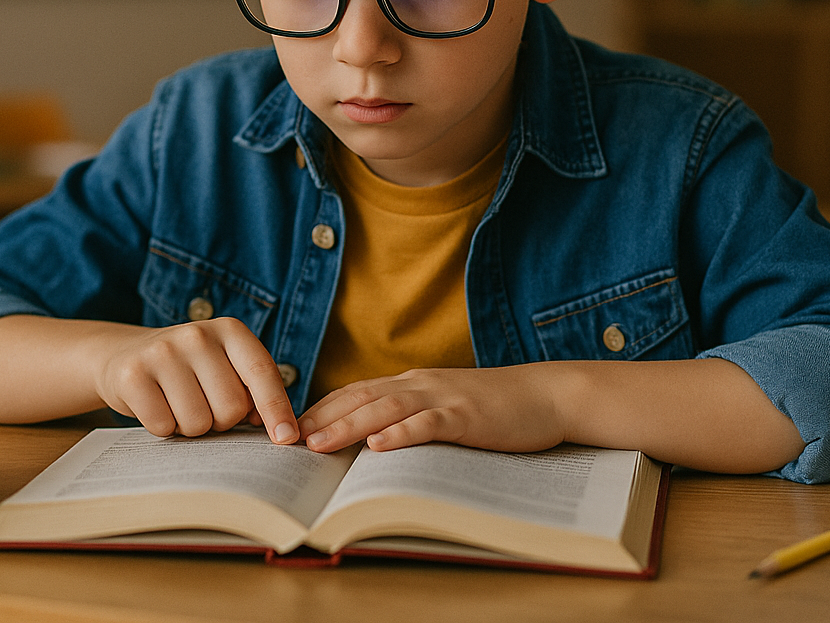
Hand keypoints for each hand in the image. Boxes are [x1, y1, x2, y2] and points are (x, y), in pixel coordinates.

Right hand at [93, 317, 298, 444]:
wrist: (128, 354)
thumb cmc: (191, 369)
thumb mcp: (226, 366)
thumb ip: (253, 390)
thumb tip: (280, 429)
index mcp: (230, 330)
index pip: (261, 372)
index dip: (277, 408)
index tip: (288, 438)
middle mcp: (198, 335)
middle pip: (231, 408)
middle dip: (221, 421)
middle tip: (204, 404)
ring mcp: (163, 352)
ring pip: (198, 423)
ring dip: (192, 427)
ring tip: (179, 404)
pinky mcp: (133, 375)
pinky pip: (163, 426)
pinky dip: (164, 428)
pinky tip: (157, 405)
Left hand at [298, 364, 566, 453]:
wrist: (544, 395)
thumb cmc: (491, 408)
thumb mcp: (443, 406)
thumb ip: (410, 415)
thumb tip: (369, 441)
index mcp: (411, 384)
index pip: (354, 393)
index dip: (319, 409)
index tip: (287, 429)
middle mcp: (419, 385)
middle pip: (360, 398)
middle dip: (321, 419)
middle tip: (285, 441)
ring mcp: (442, 397)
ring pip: (386, 408)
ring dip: (349, 426)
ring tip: (318, 445)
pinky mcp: (466, 415)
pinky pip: (429, 424)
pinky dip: (402, 433)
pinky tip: (380, 445)